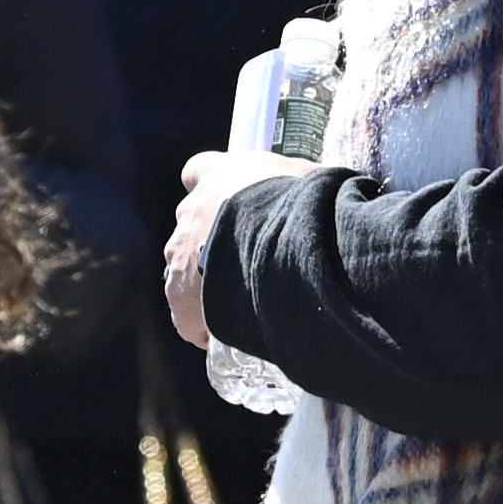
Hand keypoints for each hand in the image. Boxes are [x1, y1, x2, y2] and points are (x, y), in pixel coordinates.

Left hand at [165, 148, 307, 349]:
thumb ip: (302, 185)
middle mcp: (191, 208)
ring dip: (205, 278)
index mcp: (218, 173)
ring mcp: (180, 249)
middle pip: (193, 221)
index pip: (200, 171)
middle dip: (212, 237)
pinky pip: (184, 310)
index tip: (230, 202)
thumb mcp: (309, 180)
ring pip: (185, 264)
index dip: (213, 188)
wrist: (285, 244)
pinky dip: (201, 319)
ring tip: (241, 298)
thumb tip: (324, 191)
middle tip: (247, 257)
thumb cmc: (304, 202)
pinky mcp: (178, 290)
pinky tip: (227, 332)